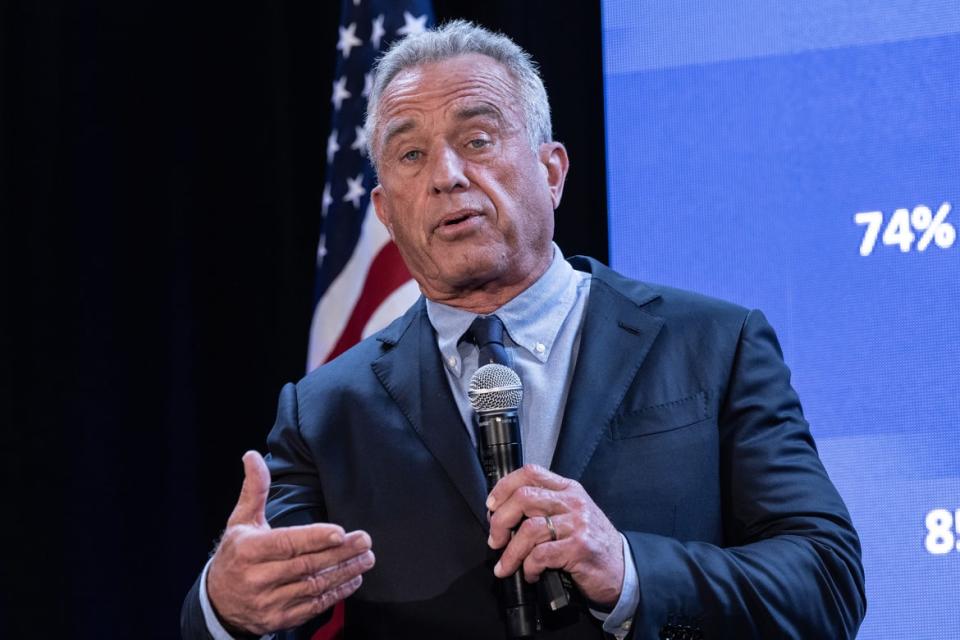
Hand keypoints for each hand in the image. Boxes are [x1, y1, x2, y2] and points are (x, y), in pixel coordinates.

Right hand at [206, 451, 374, 634]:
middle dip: (339, 553)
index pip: (286, 543)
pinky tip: (353, 579)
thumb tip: (252, 456)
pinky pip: (313, 605)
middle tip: (364, 541)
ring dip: (343, 572)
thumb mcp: (240, 521)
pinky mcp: (279, 619)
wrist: (217, 602)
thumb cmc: (235, 555)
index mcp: (248, 551)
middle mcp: (257, 578)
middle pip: (306, 565)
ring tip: (366, 558)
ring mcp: (268, 602)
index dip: (314, 538)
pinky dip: (336, 593)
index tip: (340, 532)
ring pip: (313, 586)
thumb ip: (254, 489)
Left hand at [487, 464, 622, 606]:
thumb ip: (545, 507)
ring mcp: (578, 524)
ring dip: (511, 552)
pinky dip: (528, 567)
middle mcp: (573, 502)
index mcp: (568, 489)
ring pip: (529, 529)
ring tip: (506, 565)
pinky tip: (530, 574)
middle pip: (524, 498)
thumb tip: (503, 514)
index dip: (504, 486)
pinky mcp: (579, 548)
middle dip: (500, 521)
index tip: (491, 506)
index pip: (530, 472)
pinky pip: (541, 554)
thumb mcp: (572, 515)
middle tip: (495, 540)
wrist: (623, 569)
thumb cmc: (592, 543)